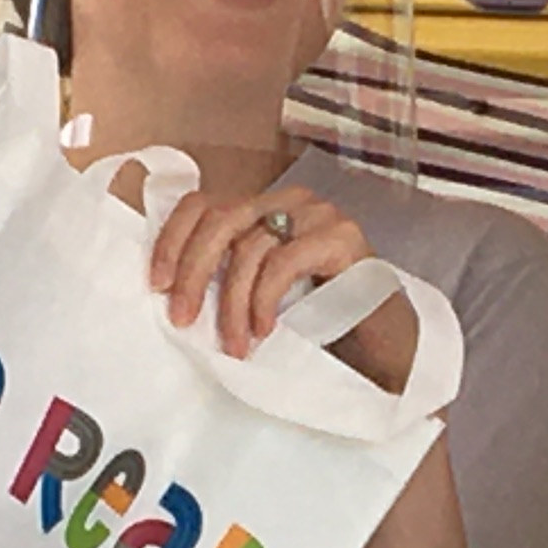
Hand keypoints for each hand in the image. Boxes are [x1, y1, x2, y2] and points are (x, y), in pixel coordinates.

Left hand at [148, 182, 405, 376]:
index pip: (203, 203)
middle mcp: (290, 201)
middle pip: (220, 219)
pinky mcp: (341, 237)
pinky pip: (283, 262)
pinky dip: (265, 299)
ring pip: (250, 247)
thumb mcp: (260, 296)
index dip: (171, 240)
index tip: (157, 284)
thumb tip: (173, 292)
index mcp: (265, 208)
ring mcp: (318, 215)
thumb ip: (228, 278)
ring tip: (235, 344)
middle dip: (194, 271)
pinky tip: (265, 329)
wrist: (389, 345)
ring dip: (233, 303)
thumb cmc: (323, 324)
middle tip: (184, 318)